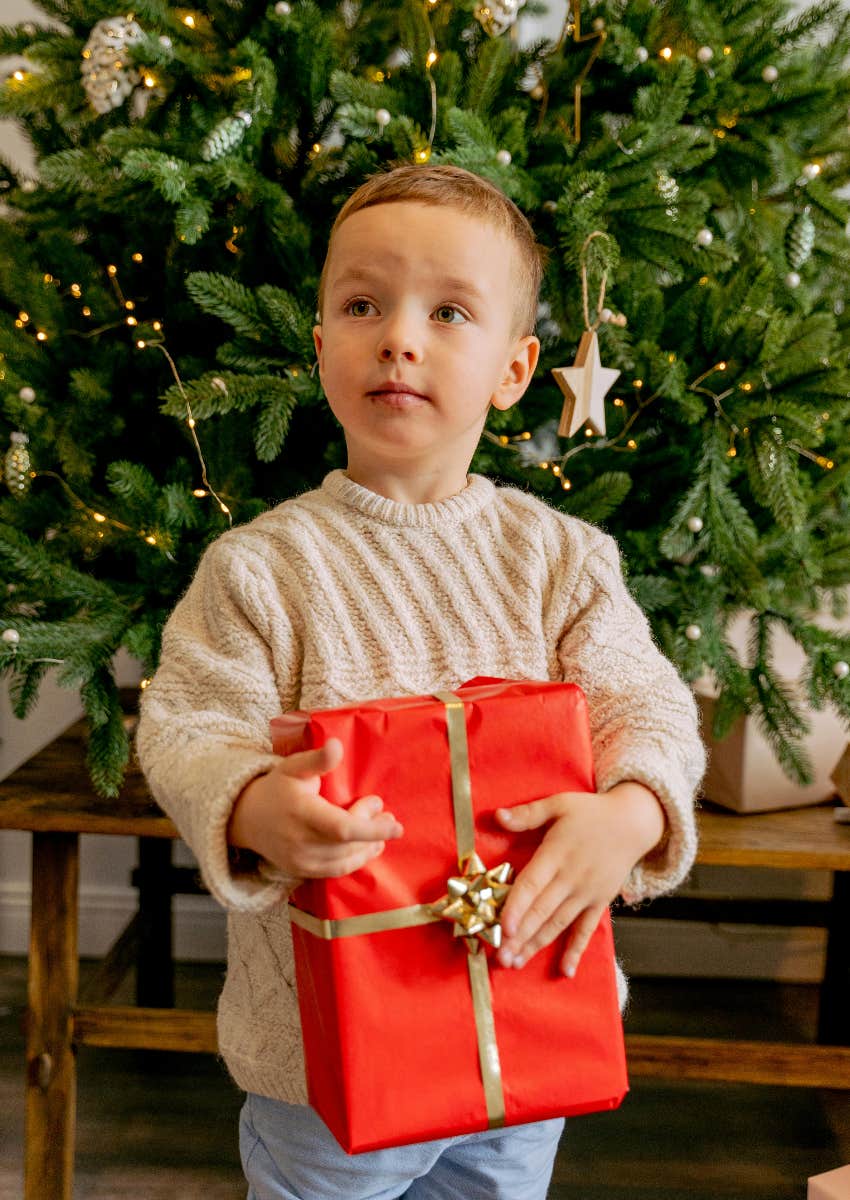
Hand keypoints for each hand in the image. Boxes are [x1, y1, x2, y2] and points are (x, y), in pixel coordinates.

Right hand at [228, 738, 402, 879]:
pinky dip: (356, 860)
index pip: (342, 828)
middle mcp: (300, 842)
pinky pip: (335, 871)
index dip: (372, 829)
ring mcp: (300, 860)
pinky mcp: (302, 872)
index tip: (396, 823)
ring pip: (344, 860)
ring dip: (368, 847)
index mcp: (301, 813)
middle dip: (373, 831)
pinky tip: (369, 848)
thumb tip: (338, 745)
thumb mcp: (293, 767)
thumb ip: (318, 759)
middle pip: (347, 844)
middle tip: (385, 813)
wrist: (247, 818)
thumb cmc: (277, 788)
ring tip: (383, 831)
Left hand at [495, 782, 664, 976]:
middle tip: (500, 957)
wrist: (634, 822)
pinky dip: (576, 950)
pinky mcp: (599, 902)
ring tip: (516, 963)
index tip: (502, 928)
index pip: (533, 884)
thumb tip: (497, 816)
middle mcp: (571, 878)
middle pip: (541, 911)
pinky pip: (586, 930)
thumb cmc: (591, 811)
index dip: (517, 907)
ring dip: (536, 945)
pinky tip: (565, 971)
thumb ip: (528, 813)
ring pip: (558, 924)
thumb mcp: (559, 803)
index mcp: (556, 853)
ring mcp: (586, 893)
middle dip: (519, 936)